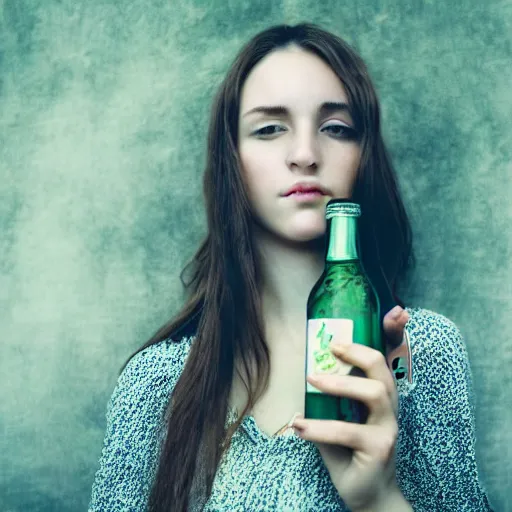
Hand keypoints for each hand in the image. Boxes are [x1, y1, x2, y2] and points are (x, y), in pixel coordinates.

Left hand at [292, 306, 409, 510]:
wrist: (367, 495)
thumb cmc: (350, 453)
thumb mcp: (338, 420)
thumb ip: (328, 400)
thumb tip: (306, 372)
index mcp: (380, 395)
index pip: (388, 359)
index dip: (394, 333)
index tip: (396, 311)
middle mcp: (389, 407)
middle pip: (382, 369)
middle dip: (358, 351)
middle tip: (332, 347)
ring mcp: (387, 428)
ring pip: (373, 393)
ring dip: (339, 384)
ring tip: (311, 380)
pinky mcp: (378, 449)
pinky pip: (348, 432)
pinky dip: (319, 427)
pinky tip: (299, 426)